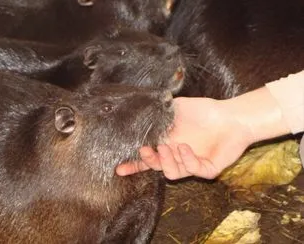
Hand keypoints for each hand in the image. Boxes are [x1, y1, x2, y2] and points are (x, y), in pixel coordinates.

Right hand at [116, 97, 253, 179]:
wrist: (231, 116)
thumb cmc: (203, 111)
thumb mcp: (176, 107)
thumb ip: (159, 111)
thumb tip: (141, 109)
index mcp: (167, 144)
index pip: (147, 159)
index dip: (133, 165)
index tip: (119, 168)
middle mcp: (177, 157)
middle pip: (156, 167)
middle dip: (148, 161)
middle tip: (146, 150)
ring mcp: (191, 164)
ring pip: (171, 173)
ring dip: (166, 161)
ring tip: (167, 147)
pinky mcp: (207, 169)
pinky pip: (192, 170)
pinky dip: (186, 159)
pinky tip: (185, 147)